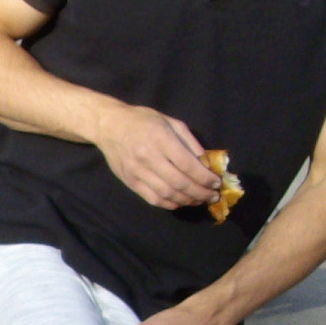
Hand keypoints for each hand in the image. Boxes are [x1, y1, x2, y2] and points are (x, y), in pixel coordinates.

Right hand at [96, 105, 218, 210]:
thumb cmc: (142, 120)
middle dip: (200, 193)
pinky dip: (170, 204)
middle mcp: (148, 158)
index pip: (188, 165)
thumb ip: (189, 140)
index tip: (216, 183)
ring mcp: (137, 172)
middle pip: (180, 183)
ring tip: (199, 200)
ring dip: (187, 201)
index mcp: (160, 139)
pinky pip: (153, 199)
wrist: (108, 126)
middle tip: (212, 196)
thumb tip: (205, 161)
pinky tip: (181, 202)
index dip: (205, 178)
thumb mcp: (170, 121)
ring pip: (167, 194)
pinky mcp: (130, 182)